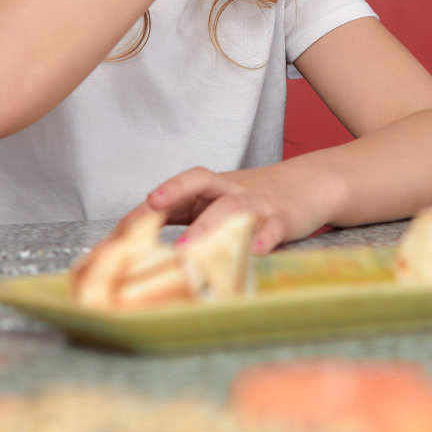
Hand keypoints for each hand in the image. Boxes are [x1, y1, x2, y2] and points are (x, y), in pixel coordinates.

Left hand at [117, 162, 336, 253]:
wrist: (308, 184)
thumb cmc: (251, 198)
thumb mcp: (216, 200)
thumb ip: (182, 213)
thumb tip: (135, 237)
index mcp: (212, 188)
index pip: (178, 188)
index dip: (151, 204)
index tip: (123, 227)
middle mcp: (232, 190)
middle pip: (203, 181)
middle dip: (176, 191)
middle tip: (152, 208)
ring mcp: (258, 203)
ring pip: (233, 206)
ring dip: (209, 223)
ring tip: (188, 245)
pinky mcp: (283, 218)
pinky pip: (273, 226)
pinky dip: (264, 237)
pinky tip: (255, 250)